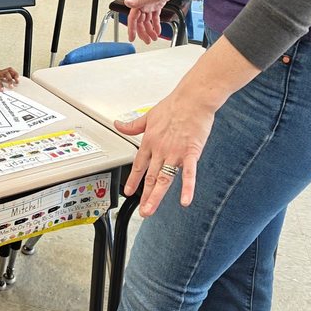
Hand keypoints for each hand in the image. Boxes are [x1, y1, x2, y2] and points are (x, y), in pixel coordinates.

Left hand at [0, 65, 18, 89]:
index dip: (0, 84)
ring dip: (14, 75)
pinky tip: (16, 78)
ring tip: (17, 81)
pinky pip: (8, 70)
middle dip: (9, 80)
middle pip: (5, 73)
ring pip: (9, 70)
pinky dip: (13, 73)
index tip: (2, 90)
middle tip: (11, 86)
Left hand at [115, 87, 214, 215]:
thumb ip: (133, 125)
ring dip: (156, 196)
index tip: (128, 192)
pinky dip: (187, 188)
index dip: (133, 180)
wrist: (192, 99)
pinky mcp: (191, 153)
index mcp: (150, 142)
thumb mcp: (148, 115)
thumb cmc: (174, 106)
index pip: (139, 165)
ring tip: (151, 210)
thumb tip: (118, 124)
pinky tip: (184, 201)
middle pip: (151, 177)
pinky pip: (189, 174)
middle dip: (145, 195)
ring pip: (164, 179)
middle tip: (141, 211)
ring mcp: (175, 153)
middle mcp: (160, 150)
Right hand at [122, 0, 179, 44]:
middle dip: (143, 32)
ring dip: (150, 30)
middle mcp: (144, 4)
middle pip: (140, 22)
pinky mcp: (158, 4)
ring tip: (153, 38)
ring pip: (147, 21)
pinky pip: (155, 17)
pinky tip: (158, 30)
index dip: (131, 29)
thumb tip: (127, 3)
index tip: (132, 37)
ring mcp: (151, 4)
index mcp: (140, 2)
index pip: (133, 18)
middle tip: (146, 41)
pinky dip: (156, 24)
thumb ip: (139, 1)